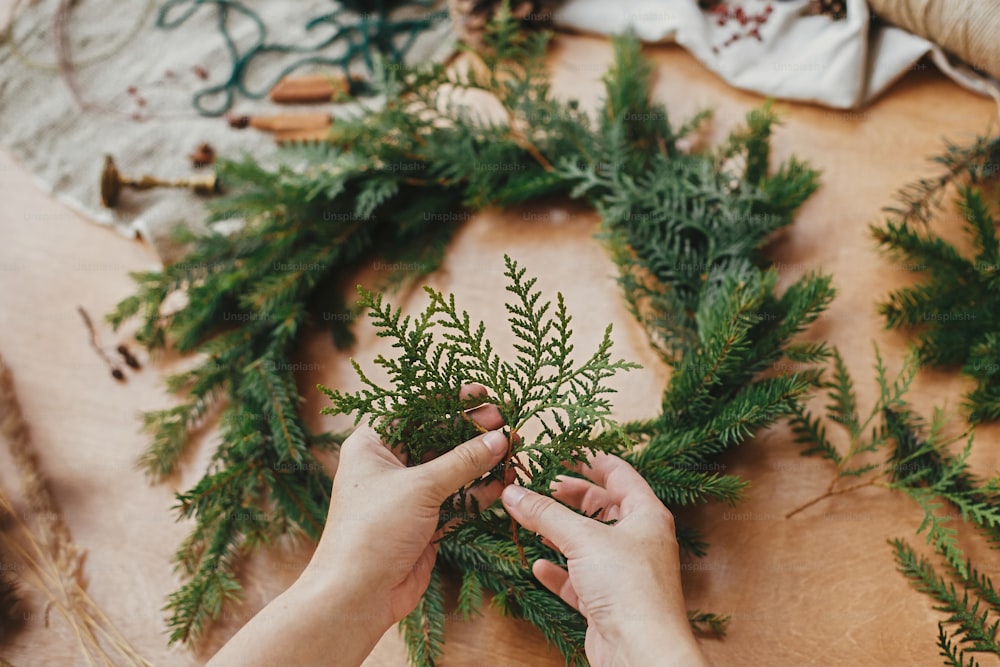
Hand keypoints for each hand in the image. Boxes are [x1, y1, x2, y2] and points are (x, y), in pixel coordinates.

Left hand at [304, 384, 510, 634]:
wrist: (356, 595)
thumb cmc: (373, 530)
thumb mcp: (420, 487)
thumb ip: (463, 462)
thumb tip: (500, 438)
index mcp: (372, 444)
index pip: (416, 410)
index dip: (450, 400)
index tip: (484, 394)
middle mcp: (388, 465)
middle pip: (437, 438)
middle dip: (471, 432)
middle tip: (506, 423)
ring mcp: (407, 495)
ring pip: (450, 469)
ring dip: (481, 462)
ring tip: (514, 450)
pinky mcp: (423, 521)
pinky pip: (456, 498)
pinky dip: (479, 491)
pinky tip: (505, 481)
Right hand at [502, 453, 706, 666]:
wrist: (641, 652)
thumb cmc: (629, 587)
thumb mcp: (583, 539)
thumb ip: (545, 513)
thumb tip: (512, 492)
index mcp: (646, 514)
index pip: (619, 473)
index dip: (590, 459)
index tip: (560, 451)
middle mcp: (638, 540)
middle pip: (600, 507)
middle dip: (567, 496)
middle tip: (536, 485)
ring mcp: (623, 573)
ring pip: (587, 543)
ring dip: (558, 532)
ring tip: (529, 518)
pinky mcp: (607, 603)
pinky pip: (578, 579)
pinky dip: (558, 571)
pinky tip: (538, 564)